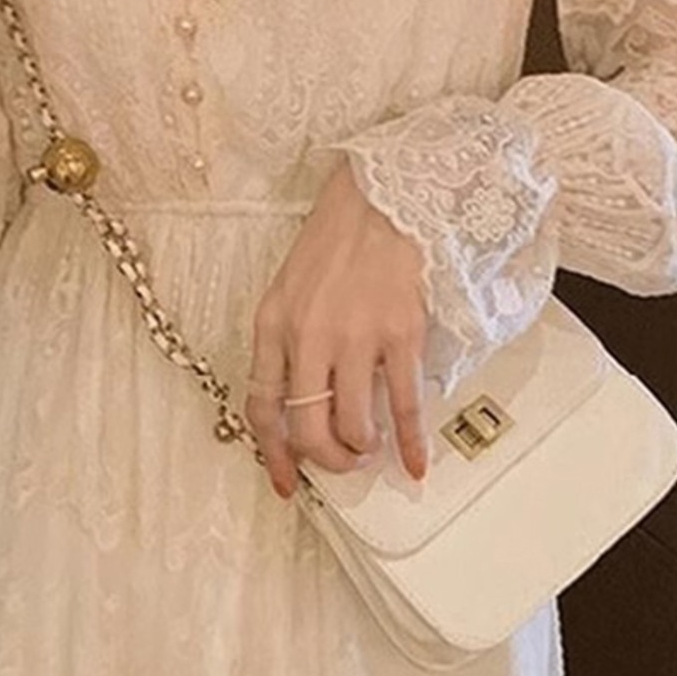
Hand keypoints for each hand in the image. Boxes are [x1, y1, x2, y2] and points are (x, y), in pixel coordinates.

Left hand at [245, 155, 431, 500]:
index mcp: (273, 323)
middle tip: (343, 463)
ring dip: (363, 449)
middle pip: (307, 427)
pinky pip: (403, 405)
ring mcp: (354, 337)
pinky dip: (410, 442)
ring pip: (353, 425)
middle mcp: (307, 336)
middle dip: (327, 459)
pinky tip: (414, 464)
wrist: (383, 194)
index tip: (286, 481)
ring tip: (373, 447)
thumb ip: (291, 339)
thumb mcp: (292, 286)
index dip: (274, 453)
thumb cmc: (338, 237)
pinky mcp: (399, 333)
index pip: (262, 405)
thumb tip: (304, 396)